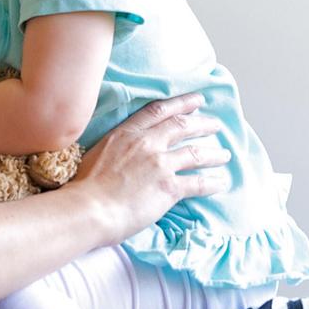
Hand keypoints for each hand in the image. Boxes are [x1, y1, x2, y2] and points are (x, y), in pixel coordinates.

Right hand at [70, 94, 231, 243]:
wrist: (88, 208)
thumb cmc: (83, 188)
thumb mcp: (96, 155)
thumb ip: (114, 149)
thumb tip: (119, 156)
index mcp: (126, 134)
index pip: (158, 111)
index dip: (180, 103)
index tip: (196, 100)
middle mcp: (146, 144)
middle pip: (182, 126)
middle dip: (202, 123)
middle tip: (215, 123)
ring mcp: (159, 164)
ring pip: (195, 153)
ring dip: (213, 153)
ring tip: (225, 154)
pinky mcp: (168, 188)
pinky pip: (197, 183)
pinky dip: (212, 183)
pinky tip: (221, 183)